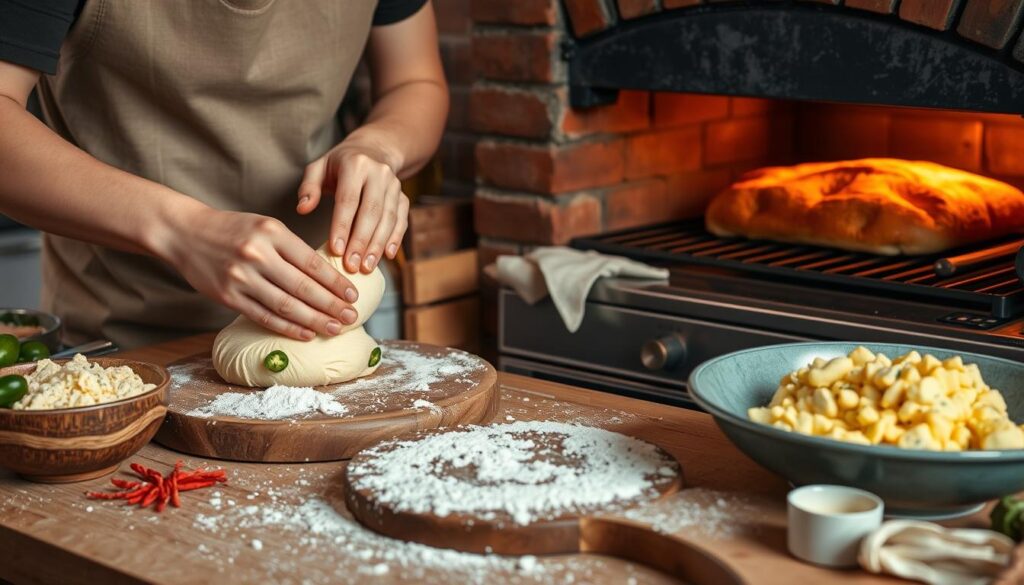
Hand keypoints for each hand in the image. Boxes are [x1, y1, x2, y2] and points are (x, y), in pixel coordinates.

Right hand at [161, 208, 358, 340]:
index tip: (353, 295)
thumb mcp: (265, 226)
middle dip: (331, 305)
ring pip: (285, 305)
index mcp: (272, 233)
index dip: (336, 282)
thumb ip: (292, 248)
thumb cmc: (233, 230)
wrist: (185, 232)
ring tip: (335, 329)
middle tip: (352, 317)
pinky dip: (287, 327)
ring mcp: (241, 277)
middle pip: (303, 287)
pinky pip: (264, 316)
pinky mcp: (227, 296)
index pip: (312, 262)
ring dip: (314, 320)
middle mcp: (257, 254)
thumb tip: (327, 276)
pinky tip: (306, 333)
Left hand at [296, 142, 409, 272]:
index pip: (348, 200)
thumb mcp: (319, 167)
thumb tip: (302, 209)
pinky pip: (401, 220)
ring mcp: (394, 185)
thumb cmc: (340, 164)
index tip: (336, 250)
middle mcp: (379, 173)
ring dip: (378, 245)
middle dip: (361, 241)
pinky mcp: (403, 197)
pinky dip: (396, 239)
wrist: (374, 151)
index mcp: (356, 164)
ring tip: (366, 267)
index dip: (342, 226)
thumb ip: (309, 188)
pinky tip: (387, 256)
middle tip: (351, 266)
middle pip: (371, 211)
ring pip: (388, 218)